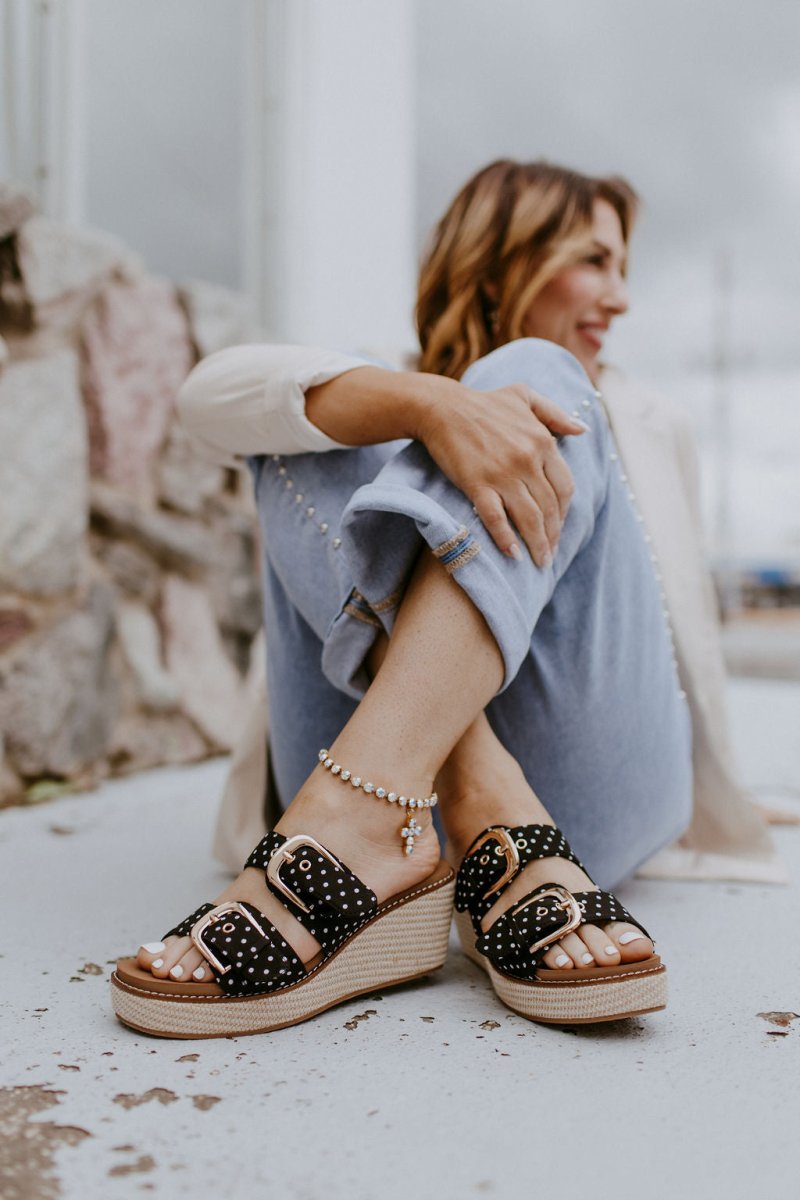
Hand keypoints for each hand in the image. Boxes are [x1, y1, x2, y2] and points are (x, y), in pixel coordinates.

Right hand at [418, 383, 584, 566]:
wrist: (442, 407)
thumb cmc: (484, 402)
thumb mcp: (525, 396)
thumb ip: (556, 413)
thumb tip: (584, 430)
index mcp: (543, 442)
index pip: (564, 487)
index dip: (564, 513)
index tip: (558, 528)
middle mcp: (527, 460)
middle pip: (549, 508)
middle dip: (552, 536)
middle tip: (548, 554)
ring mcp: (503, 474)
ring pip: (529, 518)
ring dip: (536, 544)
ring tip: (539, 562)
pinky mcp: (477, 484)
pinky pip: (496, 518)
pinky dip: (506, 539)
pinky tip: (512, 554)